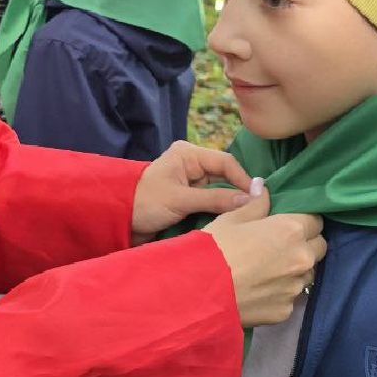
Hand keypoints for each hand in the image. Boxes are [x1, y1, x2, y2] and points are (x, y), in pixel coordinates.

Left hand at [130, 140, 262, 243]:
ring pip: (220, 191)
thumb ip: (215, 199)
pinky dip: (220, 211)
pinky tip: (232, 221)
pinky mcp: (188, 199)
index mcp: (188, 155)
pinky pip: (212, 202)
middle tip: (258, 211)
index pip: (225, 162)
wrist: (118, 220)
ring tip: (249, 217)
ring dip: (230, 204)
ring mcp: (190, 182)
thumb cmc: (144, 203)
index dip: (243, 179)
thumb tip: (251, 199)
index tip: (258, 198)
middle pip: (225, 176)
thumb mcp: (180, 200)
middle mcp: (191, 165)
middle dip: (239, 193)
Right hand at [202, 202, 325, 325]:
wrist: (198, 292)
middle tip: (281, 246)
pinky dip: (281, 291)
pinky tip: (260, 290)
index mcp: (291, 230)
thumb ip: (255, 204)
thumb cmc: (214, 248)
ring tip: (270, 270)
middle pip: (319, 247)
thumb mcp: (231, 219)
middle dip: (306, 244)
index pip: (315, 220)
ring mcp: (296, 287)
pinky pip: (291, 296)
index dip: (302, 220)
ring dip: (296, 269)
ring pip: (308, 273)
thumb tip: (263, 188)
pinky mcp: (287, 310)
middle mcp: (302, 258)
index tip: (288, 224)